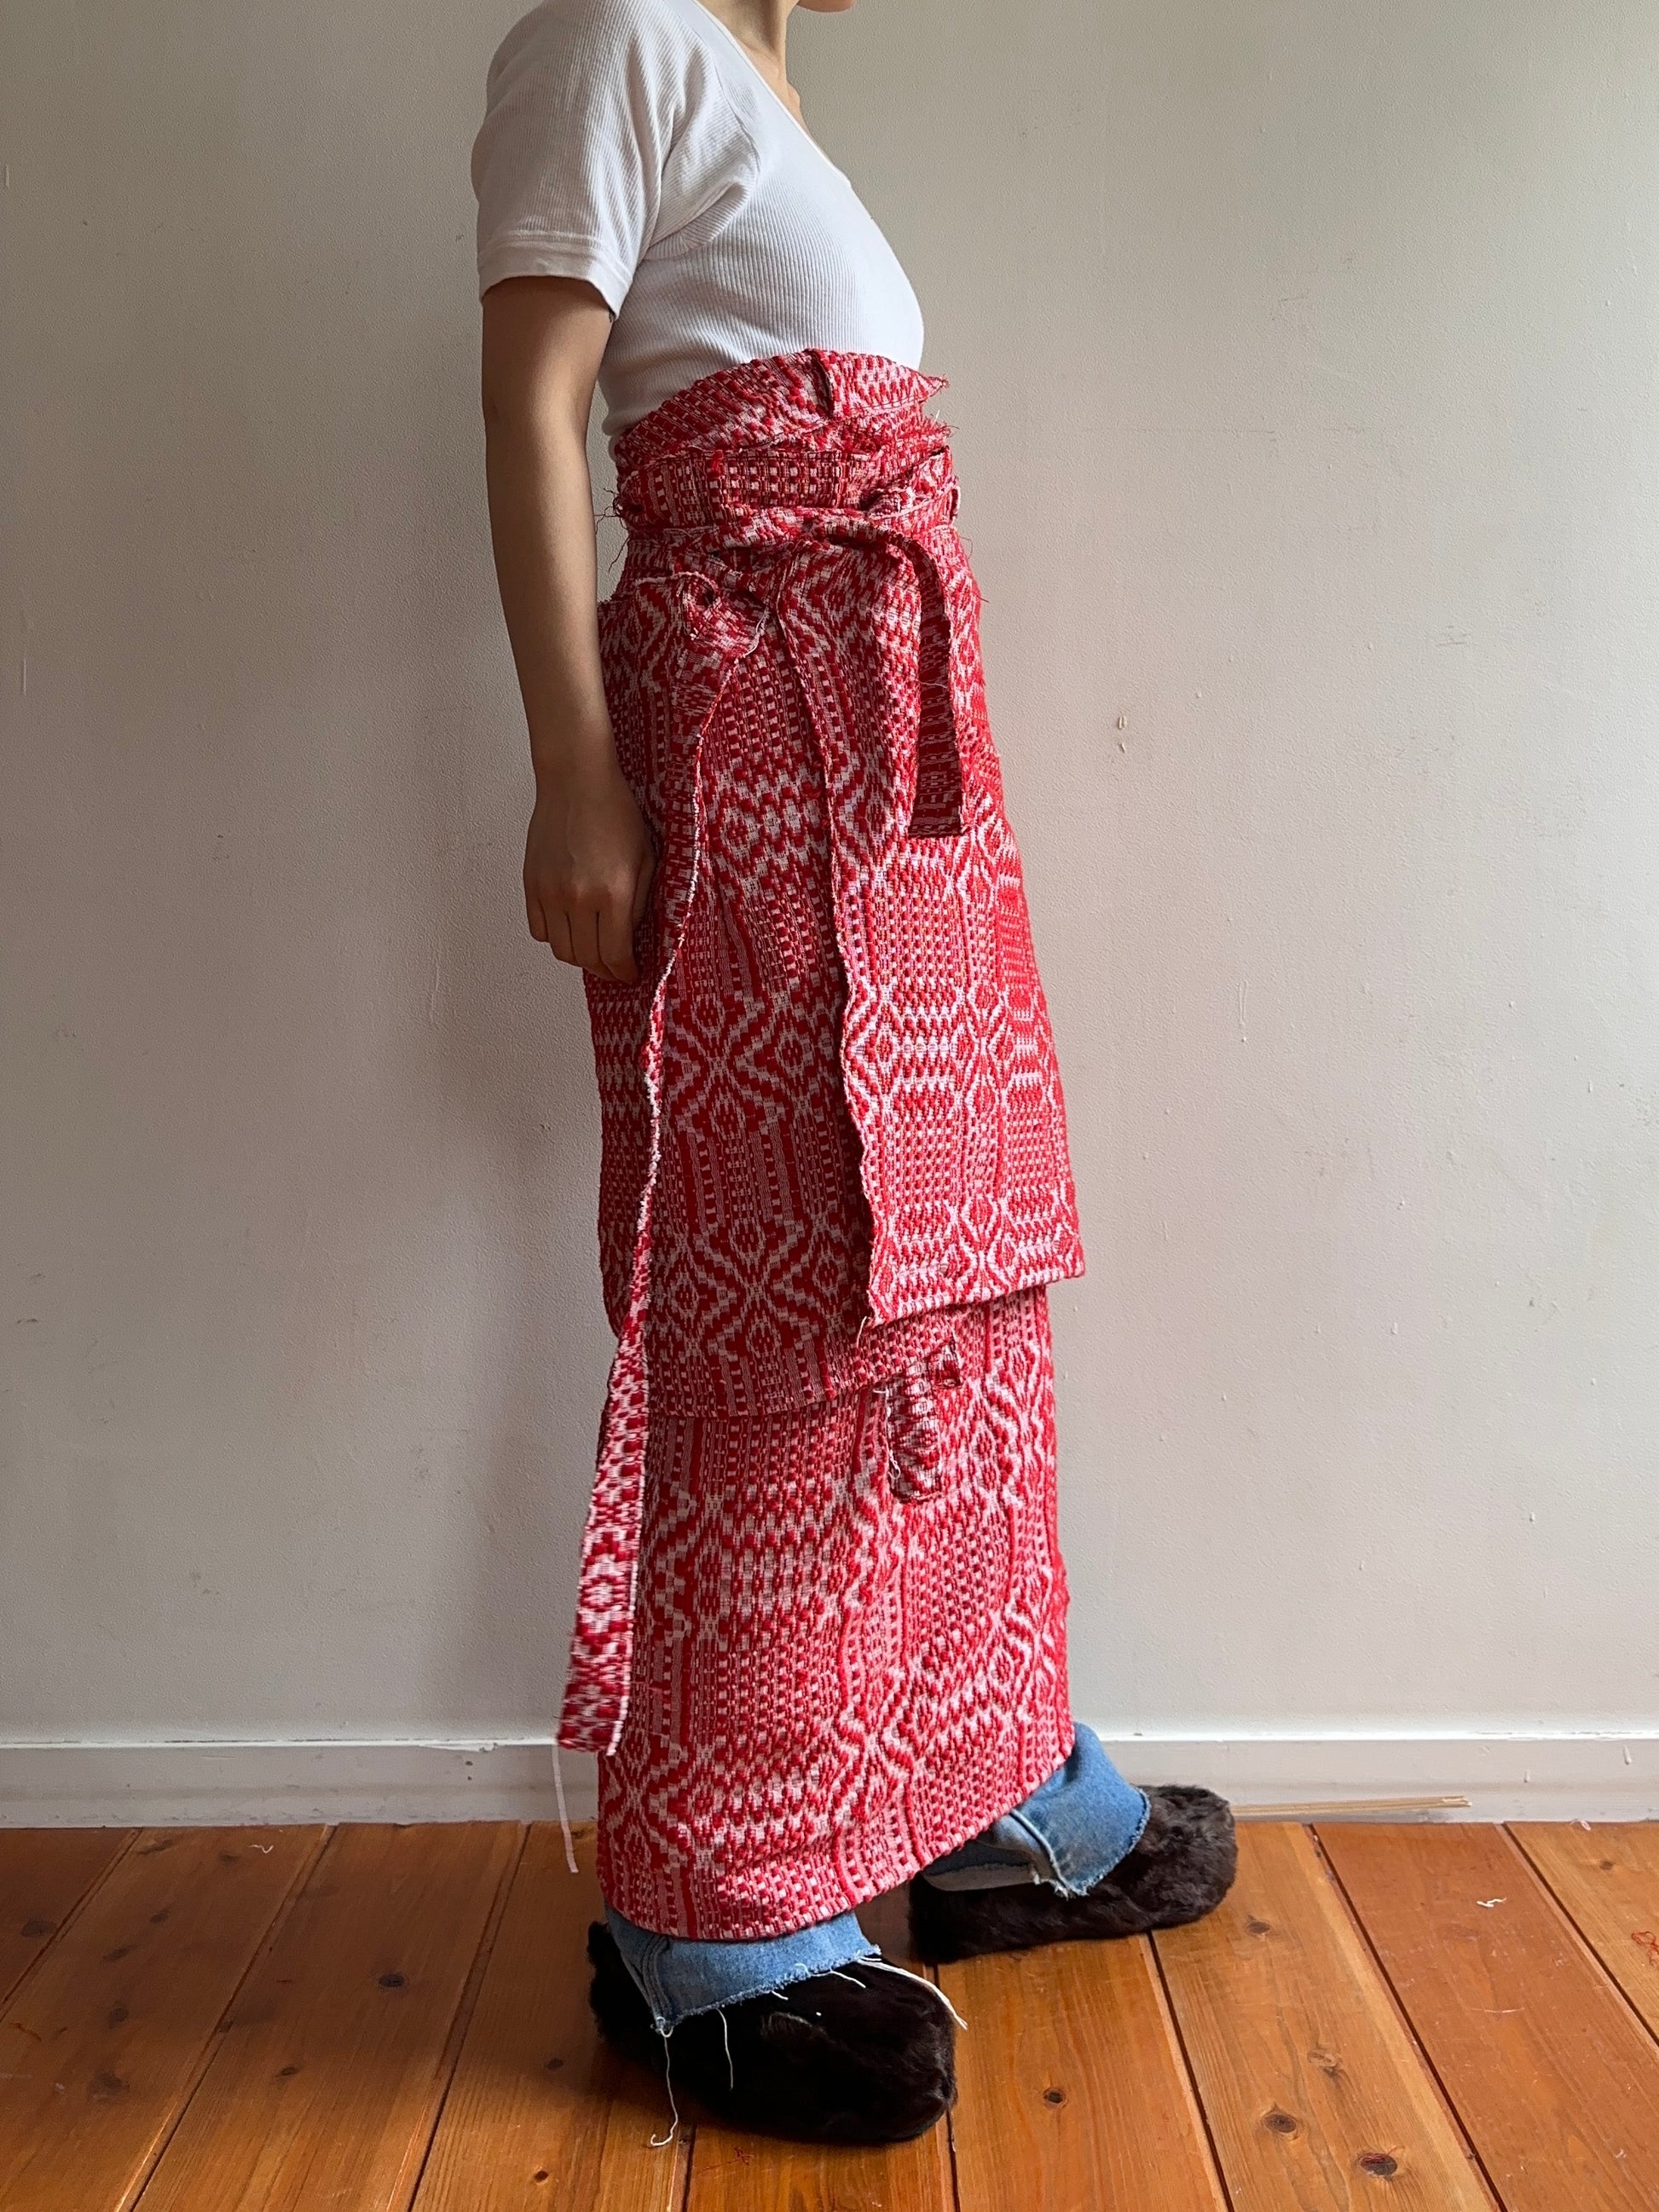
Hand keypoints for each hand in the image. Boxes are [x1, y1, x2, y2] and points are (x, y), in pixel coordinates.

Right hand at [524, 760, 655, 982]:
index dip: (625, 972)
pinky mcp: (532, 885)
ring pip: (561, 950)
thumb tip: (630, 936)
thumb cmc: (616, 812)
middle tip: (615, 966)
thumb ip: (639, 902)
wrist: (576, 781)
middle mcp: (578, 898)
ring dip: (579, 956)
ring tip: (593, 949)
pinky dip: (555, 936)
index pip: (615, 954)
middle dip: (604, 969)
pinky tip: (570, 927)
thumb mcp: (645, 857)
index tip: (630, 974)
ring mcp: (551, 893)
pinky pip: (539, 930)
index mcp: (613, 893)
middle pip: (587, 958)